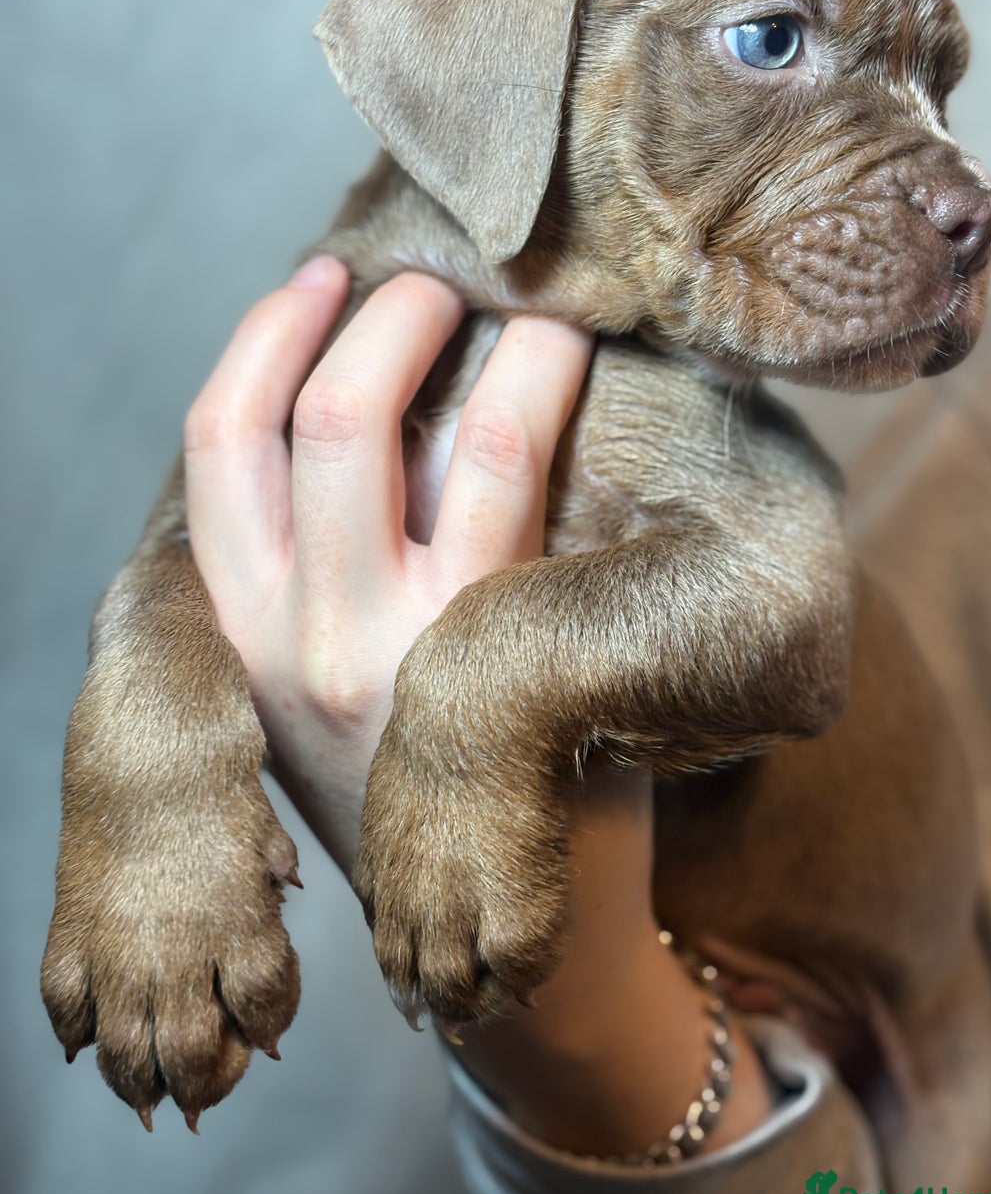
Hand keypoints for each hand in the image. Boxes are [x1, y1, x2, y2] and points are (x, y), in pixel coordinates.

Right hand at [184, 256, 593, 871]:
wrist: (490, 918)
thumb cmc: (417, 775)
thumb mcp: (319, 677)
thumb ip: (315, 565)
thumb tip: (374, 393)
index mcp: (238, 631)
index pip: (219, 443)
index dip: (264, 335)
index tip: (319, 274)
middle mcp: (297, 638)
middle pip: (312, 417)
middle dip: (376, 315)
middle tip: (436, 275)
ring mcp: (392, 646)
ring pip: (412, 429)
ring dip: (467, 332)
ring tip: (525, 296)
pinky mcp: (488, 652)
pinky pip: (506, 470)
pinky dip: (538, 386)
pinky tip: (569, 353)